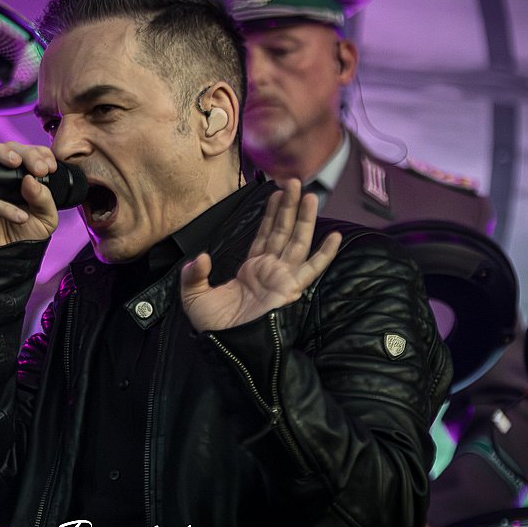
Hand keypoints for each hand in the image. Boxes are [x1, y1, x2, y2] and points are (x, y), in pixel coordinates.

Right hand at [0, 142, 59, 247]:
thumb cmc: (22, 236)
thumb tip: (32, 180)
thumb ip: (44, 199)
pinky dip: (4, 207)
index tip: (50, 166)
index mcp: (17, 176)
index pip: (25, 152)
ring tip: (27, 176)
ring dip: (5, 157)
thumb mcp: (45, 218)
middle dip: (26, 153)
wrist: (4, 261)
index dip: (38, 153)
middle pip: (5, 149)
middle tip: (40, 169)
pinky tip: (20, 217)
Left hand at [180, 179, 341, 331]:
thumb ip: (195, 274)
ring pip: (296, 242)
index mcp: (251, 268)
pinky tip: (334, 237)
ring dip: (305, 219)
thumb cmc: (213, 325)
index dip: (272, 213)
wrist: (225, 345)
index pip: (264, 234)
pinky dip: (324, 254)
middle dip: (290, 207)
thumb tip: (201, 258)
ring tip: (311, 196)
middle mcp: (269, 269)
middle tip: (295, 181)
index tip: (277, 192)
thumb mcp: (194, 295)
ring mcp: (282, 277)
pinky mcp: (289, 289)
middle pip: (283, 231)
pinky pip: (310, 269)